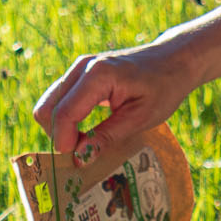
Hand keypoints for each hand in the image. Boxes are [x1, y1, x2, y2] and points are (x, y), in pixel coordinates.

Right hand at [33, 37, 200, 164]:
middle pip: (47, 108)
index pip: (64, 113)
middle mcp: (82, 67)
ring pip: (48, 104)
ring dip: (60, 129)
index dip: (64, 142)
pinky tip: (84, 133)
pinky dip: (65, 120)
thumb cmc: (163, 87)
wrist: (173, 59)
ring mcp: (78, 68)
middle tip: (82, 154)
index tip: (78, 162)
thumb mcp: (140, 118)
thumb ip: (107, 137)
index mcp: (98, 75)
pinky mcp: (79, 74)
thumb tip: (79, 158)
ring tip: (85, 145)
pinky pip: (59, 100)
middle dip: (58, 136)